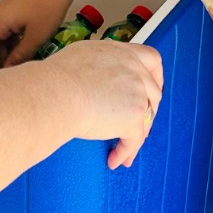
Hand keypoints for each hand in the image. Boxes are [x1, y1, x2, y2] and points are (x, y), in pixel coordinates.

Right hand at [0, 0, 80, 69]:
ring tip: (16, 69)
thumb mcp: (35, 37)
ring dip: (5, 53)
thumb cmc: (48, 7)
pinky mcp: (16, 9)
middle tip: (7, 79)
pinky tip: (23, 53)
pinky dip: (11, 43)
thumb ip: (20, 56)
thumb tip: (9, 70)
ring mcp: (6, 11)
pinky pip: (7, 30)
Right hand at [47, 38, 163, 168]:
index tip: (151, 87)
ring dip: (138, 133)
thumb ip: (99, 62)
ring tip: (125, 148)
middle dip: (148, 109)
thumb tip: (94, 72)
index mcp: (122, 53)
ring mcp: (137, 94)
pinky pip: (134, 140)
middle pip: (154, 91)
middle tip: (137, 122)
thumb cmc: (57, 76)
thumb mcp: (83, 55)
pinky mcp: (133, 117)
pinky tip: (115, 160)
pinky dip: (126, 151)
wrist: (58, 92)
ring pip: (147, 117)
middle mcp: (135, 70)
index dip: (155, 76)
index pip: (151, 59)